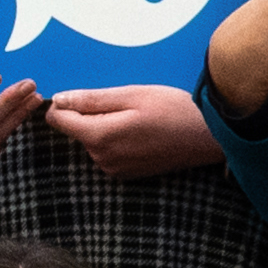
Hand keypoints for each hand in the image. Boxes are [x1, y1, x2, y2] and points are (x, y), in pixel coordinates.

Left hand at [43, 85, 223, 176]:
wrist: (209, 137)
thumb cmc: (174, 110)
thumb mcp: (131, 95)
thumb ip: (91, 99)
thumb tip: (59, 100)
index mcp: (101, 137)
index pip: (59, 120)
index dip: (63, 103)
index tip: (84, 94)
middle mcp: (103, 159)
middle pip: (77, 130)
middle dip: (91, 113)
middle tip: (126, 104)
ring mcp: (114, 169)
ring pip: (93, 140)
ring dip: (106, 125)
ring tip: (138, 117)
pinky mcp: (126, 174)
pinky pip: (108, 151)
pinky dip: (116, 138)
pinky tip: (141, 130)